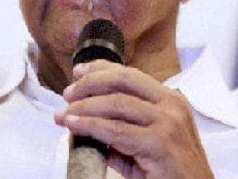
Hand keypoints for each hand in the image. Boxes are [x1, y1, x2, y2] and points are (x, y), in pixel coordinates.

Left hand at [55, 60, 213, 178]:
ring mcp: (167, 123)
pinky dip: (90, 125)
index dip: (102, 69)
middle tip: (68, 94)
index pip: (131, 75)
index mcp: (170, 100)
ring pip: (116, 103)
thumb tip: (86, 120)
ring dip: (85, 106)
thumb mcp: (147, 142)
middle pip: (123, 80)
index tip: (79, 71)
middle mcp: (171, 105)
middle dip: (90, 83)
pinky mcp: (159, 144)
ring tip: (65, 113)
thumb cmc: (172, 172)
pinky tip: (75, 125)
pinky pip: (116, 130)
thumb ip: (122, 129)